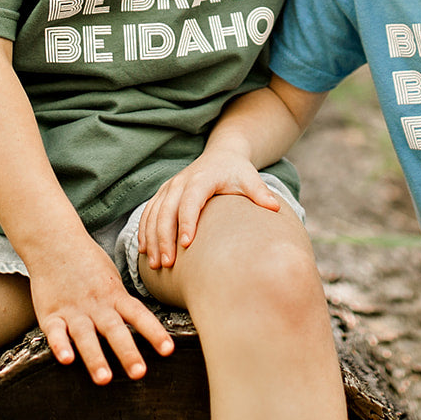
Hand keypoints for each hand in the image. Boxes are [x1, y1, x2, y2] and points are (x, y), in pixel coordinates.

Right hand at [28, 234, 173, 384]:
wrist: (54, 241)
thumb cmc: (87, 262)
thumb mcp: (111, 279)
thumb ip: (123, 303)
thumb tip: (145, 323)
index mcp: (114, 294)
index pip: (139, 314)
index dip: (154, 332)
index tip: (168, 351)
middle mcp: (96, 304)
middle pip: (114, 330)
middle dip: (127, 352)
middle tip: (139, 373)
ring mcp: (73, 309)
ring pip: (86, 335)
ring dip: (95, 357)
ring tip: (104, 378)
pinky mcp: (50, 314)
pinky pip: (55, 332)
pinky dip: (59, 345)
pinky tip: (66, 359)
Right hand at [139, 152, 281, 271]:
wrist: (222, 155)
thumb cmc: (238, 171)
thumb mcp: (250, 178)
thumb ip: (260, 193)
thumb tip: (275, 208)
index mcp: (202, 178)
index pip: (191, 201)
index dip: (187, 222)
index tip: (186, 245)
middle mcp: (181, 182)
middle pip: (167, 210)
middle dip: (164, 238)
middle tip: (167, 264)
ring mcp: (169, 187)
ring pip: (154, 213)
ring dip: (151, 239)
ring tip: (155, 264)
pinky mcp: (163, 194)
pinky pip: (148, 213)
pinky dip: (144, 232)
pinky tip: (145, 252)